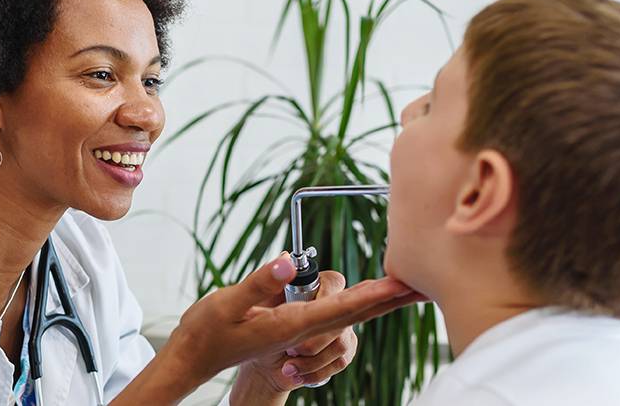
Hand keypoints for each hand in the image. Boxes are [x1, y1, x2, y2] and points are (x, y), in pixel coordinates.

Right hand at [169, 253, 422, 387]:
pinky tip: (368, 295)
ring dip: (378, 300)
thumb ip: (259, 283)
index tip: (401, 284)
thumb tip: (286, 261)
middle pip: (355, 313)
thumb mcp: (227, 303)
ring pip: (346, 313)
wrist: (196, 357)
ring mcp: (298, 329)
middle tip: (424, 286)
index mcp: (289, 325)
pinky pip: (331, 312)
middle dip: (390, 299)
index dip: (372, 294)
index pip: (339, 307)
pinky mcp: (292, 325)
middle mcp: (300, 329)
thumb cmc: (207, 332)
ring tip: (406, 286)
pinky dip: (357, 302)